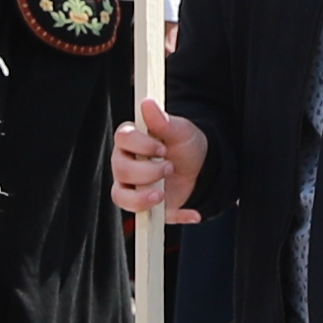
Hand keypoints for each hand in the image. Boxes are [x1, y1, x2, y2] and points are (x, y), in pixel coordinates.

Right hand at [115, 104, 205, 220]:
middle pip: (120, 170)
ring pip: (121, 196)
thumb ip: (163, 121)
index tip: (162, 149)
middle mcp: (125, 163)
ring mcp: (131, 186)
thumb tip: (147, 103)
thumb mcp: (180, 131)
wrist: (202, 167)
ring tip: (162, 195)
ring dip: (141, 198)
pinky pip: (146, 218)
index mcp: (131, 140)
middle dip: (146, 172)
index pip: (122, 139)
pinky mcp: (144, 206)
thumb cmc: (184, 144)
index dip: (140, 145)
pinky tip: (191, 213)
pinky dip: (172, 216)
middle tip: (169, 168)